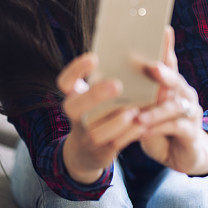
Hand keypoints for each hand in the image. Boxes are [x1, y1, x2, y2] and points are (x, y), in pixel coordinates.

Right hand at [57, 53, 148, 183]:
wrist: (87, 151)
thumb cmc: (98, 112)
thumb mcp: (95, 97)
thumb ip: (106, 80)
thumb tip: (135, 56)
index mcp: (73, 97)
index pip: (65, 82)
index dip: (76, 69)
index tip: (94, 58)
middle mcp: (75, 116)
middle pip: (75, 106)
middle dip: (96, 95)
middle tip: (117, 85)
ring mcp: (86, 135)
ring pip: (95, 130)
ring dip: (115, 120)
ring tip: (133, 110)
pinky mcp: (101, 150)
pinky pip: (114, 143)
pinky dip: (129, 133)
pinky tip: (141, 124)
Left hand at [136, 27, 207, 175]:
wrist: (180, 153)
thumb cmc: (157, 124)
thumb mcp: (144, 106)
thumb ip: (134, 92)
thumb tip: (107, 78)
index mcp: (170, 82)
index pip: (168, 60)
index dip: (167, 45)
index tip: (163, 29)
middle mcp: (183, 92)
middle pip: (175, 79)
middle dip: (163, 73)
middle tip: (152, 68)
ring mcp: (190, 111)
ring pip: (175, 105)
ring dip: (155, 110)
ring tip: (137, 115)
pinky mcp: (190, 131)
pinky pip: (175, 127)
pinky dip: (158, 129)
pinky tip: (142, 131)